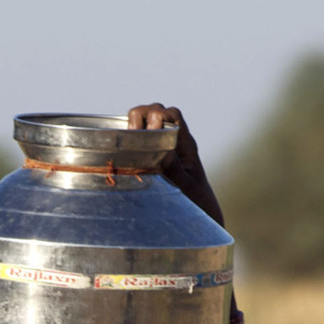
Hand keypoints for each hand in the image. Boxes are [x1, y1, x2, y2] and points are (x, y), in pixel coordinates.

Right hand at [128, 103, 223, 228]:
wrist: (200, 212)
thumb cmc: (196, 202)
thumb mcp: (186, 188)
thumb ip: (175, 170)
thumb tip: (162, 153)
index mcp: (185, 144)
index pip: (172, 115)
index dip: (157, 116)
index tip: (145, 132)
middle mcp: (174, 140)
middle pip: (157, 111)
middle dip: (141, 116)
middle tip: (132, 134)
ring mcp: (162, 147)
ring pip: (146, 121)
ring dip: (134, 124)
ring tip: (126, 140)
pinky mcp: (151, 156)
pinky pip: (139, 137)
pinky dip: (129, 137)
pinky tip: (122, 151)